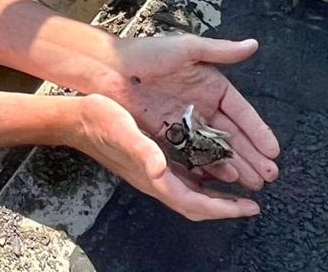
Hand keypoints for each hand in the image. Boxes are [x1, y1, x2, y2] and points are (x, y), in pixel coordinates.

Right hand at [71, 93, 260, 220]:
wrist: (77, 119)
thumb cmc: (99, 121)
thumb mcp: (123, 130)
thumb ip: (143, 151)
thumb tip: (161, 170)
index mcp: (152, 175)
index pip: (194, 203)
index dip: (223, 208)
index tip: (248, 207)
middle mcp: (154, 178)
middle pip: (195, 205)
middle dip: (224, 207)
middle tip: (250, 203)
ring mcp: (151, 172)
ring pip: (190, 193)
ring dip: (215, 196)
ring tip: (238, 191)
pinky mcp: (149, 162)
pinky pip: (181, 179)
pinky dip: (200, 180)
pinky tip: (210, 169)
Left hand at [100, 35, 279, 190]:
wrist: (107, 68)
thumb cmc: (145, 53)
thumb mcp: (186, 48)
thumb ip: (220, 51)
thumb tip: (252, 45)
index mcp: (211, 85)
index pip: (241, 113)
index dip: (258, 132)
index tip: (274, 151)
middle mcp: (201, 105)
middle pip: (232, 135)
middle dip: (252, 156)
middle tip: (269, 176)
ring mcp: (185, 121)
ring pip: (215, 148)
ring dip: (234, 164)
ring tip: (252, 183)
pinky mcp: (167, 133)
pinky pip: (191, 153)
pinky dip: (207, 165)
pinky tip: (221, 178)